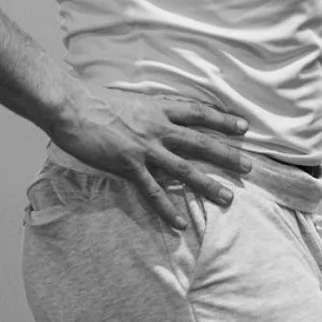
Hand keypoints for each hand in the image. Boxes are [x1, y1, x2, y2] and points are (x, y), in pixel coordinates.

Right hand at [48, 84, 251, 227]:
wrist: (71, 106)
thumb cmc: (94, 98)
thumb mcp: (130, 99)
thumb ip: (147, 109)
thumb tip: (158, 113)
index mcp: (158, 108)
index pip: (198, 113)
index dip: (222, 120)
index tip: (244, 127)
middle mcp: (157, 128)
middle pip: (200, 142)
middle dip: (227, 155)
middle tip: (250, 167)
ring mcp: (145, 148)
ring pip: (184, 169)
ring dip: (207, 185)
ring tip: (228, 197)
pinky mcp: (128, 165)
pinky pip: (152, 191)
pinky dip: (167, 208)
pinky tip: (180, 223)